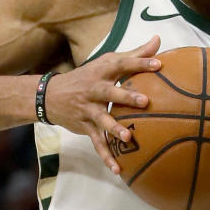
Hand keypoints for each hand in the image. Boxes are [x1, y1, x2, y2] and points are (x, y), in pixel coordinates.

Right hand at [43, 36, 160, 171]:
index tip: (160, 64)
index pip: (122, 64)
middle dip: (126, 97)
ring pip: (101, 120)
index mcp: (102, 71)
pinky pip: (97, 143)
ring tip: (129, 137)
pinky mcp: (85, 127)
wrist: (50, 95)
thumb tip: (158, 39)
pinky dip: (106, 157)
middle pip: (110, 92)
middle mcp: (94, 90)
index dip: (140, 63)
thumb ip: (135, 54)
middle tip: (145, 101)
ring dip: (114, 129)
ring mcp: (88, 110)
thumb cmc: (88, 76)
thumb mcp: (108, 62)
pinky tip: (118, 169)